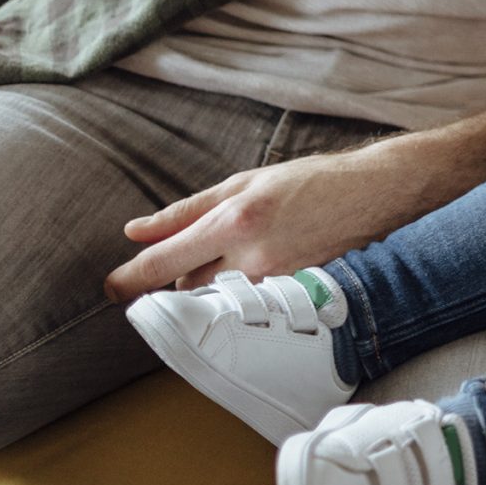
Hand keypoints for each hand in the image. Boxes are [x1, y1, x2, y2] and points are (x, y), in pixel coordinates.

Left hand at [103, 144, 440, 299]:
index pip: (164, 262)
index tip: (110, 288)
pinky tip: (259, 271)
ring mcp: (274, 282)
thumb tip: (135, 231)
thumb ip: (186, 210)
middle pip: (187, 286)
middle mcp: (252, 257)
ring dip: (210, 284)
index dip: (130, 279)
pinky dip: (239, 292)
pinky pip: (245, 303)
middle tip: (197, 256)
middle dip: (181, 276)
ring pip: (216, 297)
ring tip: (239, 256)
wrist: (375, 194)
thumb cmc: (310, 181)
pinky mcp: (292, 297)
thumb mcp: (245, 182)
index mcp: (235, 220)